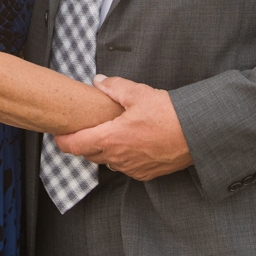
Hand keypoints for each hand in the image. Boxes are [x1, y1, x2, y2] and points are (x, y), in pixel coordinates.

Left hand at [55, 76, 192, 181]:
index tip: (58, 136)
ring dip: (104, 150)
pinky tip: (131, 143)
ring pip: (107, 162)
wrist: (197, 134)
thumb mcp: (138, 93)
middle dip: (84, 143)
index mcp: (110, 138)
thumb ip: (113, 87)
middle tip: (85, 129)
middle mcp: (118, 158)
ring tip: (110, 134)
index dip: (63, 142)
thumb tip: (98, 82)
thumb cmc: (169, 114)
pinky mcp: (146, 174)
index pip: (75, 145)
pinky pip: (125, 167)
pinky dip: (122, 157)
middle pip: (88, 155)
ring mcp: (132, 168)